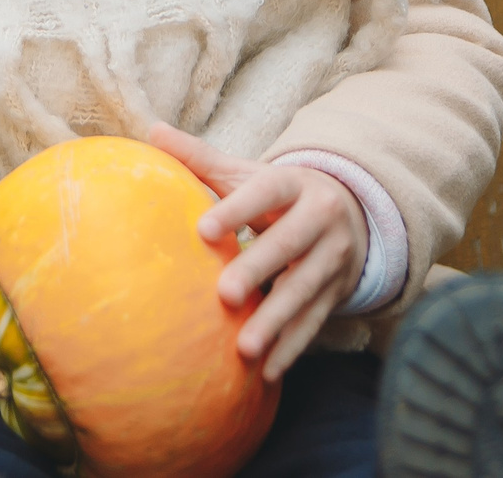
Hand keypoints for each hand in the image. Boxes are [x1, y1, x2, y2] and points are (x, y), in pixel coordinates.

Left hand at [148, 122, 367, 381]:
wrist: (351, 212)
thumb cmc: (279, 195)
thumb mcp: (248, 173)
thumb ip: (202, 158)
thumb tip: (152, 130)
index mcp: (294, 184)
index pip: (266, 192)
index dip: (237, 209)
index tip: (202, 229)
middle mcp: (321, 217)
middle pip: (290, 244)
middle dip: (259, 269)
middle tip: (224, 295)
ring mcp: (334, 258)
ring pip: (305, 289)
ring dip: (276, 320)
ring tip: (244, 348)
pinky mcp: (337, 292)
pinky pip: (315, 322)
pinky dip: (292, 347)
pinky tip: (268, 371)